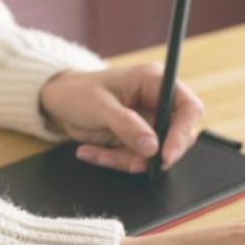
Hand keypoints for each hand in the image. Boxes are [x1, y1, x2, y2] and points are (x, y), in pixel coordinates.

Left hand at [39, 63, 203, 172]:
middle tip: (130, 163)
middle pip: (176, 136)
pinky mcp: (135, 139)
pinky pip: (136, 158)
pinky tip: (91, 151)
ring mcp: (147, 122)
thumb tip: (152, 147)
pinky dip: (115, 160)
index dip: (182, 132)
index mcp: (154, 82)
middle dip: (152, 154)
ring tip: (97, 153)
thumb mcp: (99, 107)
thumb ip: (126, 125)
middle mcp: (156, 102)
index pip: (187, 107)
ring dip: (127, 160)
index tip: (166, 156)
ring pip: (154, 153)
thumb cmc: (77, 92)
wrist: (57, 102)